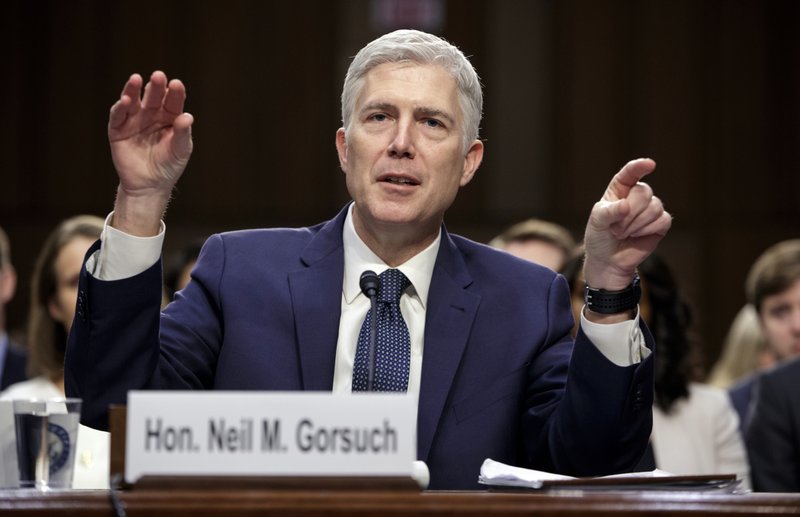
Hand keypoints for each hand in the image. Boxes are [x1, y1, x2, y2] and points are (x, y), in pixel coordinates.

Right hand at [108, 71, 193, 234]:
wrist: (149, 185)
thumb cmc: (169, 166)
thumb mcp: (180, 150)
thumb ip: (183, 133)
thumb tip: (187, 116)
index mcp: (170, 117)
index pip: (173, 101)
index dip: (175, 93)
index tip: (177, 84)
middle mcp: (151, 115)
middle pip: (153, 97)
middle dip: (156, 86)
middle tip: (158, 76)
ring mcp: (134, 120)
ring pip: (133, 101)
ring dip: (133, 89)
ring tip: (136, 79)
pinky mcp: (118, 129)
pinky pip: (118, 115)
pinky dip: (120, 107)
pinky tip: (126, 101)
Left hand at [583, 158, 671, 291]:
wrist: (608, 261)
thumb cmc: (600, 237)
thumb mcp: (597, 222)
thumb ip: (609, 212)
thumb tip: (626, 206)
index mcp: (620, 189)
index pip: (630, 174)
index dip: (639, 167)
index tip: (649, 164)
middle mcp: (637, 196)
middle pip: (644, 192)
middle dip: (628, 213)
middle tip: (615, 228)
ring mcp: (650, 209)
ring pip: (654, 207)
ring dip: (635, 225)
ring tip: (623, 233)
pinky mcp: (660, 223)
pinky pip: (662, 220)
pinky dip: (647, 230)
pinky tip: (637, 236)